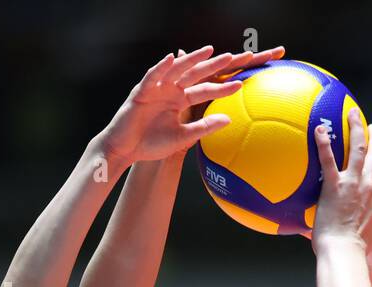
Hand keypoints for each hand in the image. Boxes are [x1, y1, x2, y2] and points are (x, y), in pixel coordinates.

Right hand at [99, 45, 282, 166]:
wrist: (126, 150)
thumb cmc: (153, 144)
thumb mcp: (184, 138)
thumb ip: (205, 127)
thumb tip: (230, 120)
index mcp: (182, 100)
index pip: (207, 90)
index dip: (224, 87)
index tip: (244, 83)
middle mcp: (171, 90)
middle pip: (197, 74)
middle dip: (215, 65)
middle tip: (235, 56)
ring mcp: (157, 88)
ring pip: (178, 70)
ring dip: (193, 59)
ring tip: (210, 51)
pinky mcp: (142, 91)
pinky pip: (153, 76)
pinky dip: (162, 67)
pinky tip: (174, 59)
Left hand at [311, 110, 371, 251]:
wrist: (346, 254)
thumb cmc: (354, 252)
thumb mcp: (365, 239)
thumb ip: (356, 229)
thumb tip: (341, 228)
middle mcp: (370, 187)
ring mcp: (353, 184)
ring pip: (358, 149)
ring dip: (356, 128)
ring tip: (352, 113)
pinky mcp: (335, 186)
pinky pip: (329, 159)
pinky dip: (324, 143)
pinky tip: (319, 129)